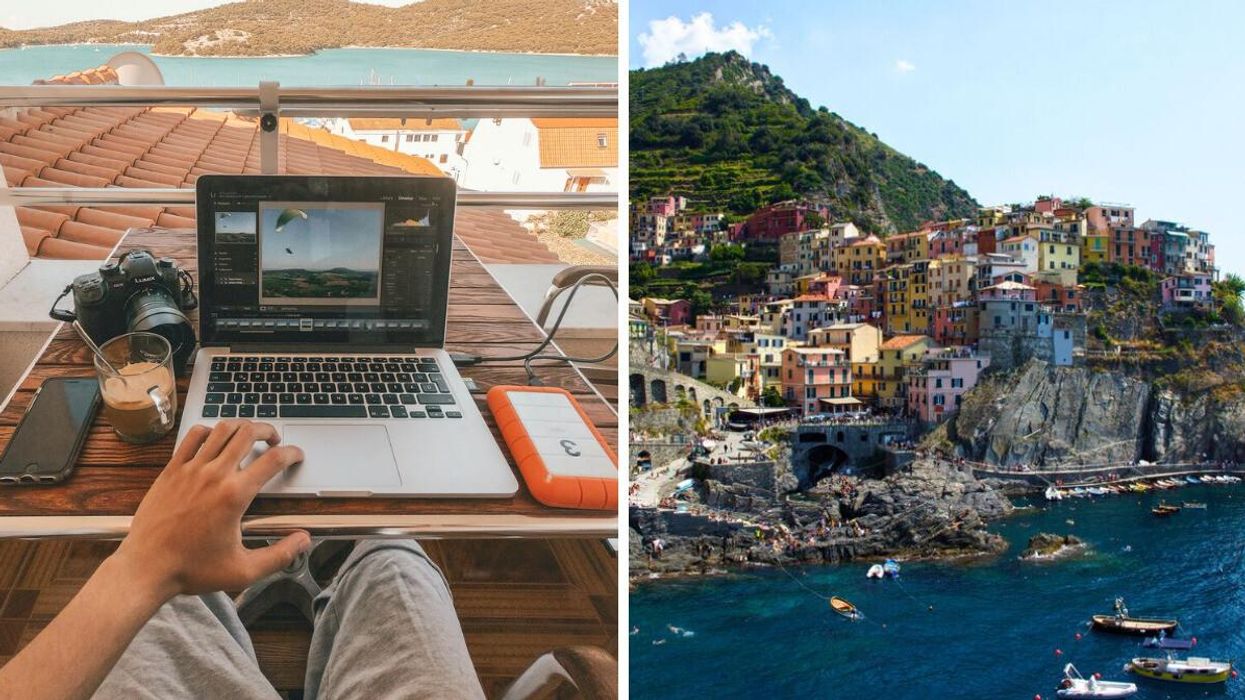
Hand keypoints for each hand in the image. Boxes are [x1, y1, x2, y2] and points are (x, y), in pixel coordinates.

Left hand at [111, 420, 310, 600]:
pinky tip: (214, 439)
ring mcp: (190, 469)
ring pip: (221, 429)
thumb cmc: (191, 570)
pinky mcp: (171, 471)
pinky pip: (192, 437)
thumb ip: (279, 555)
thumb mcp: (243, 571)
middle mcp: (214, 475)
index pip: (273, 460)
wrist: (146, 569)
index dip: (292, 453)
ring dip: (240, 426)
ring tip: (248, 434)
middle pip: (248, 433)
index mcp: (235, 495)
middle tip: (274, 440)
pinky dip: (208, 431)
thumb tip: (304, 540)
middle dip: (268, 430)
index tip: (296, 456)